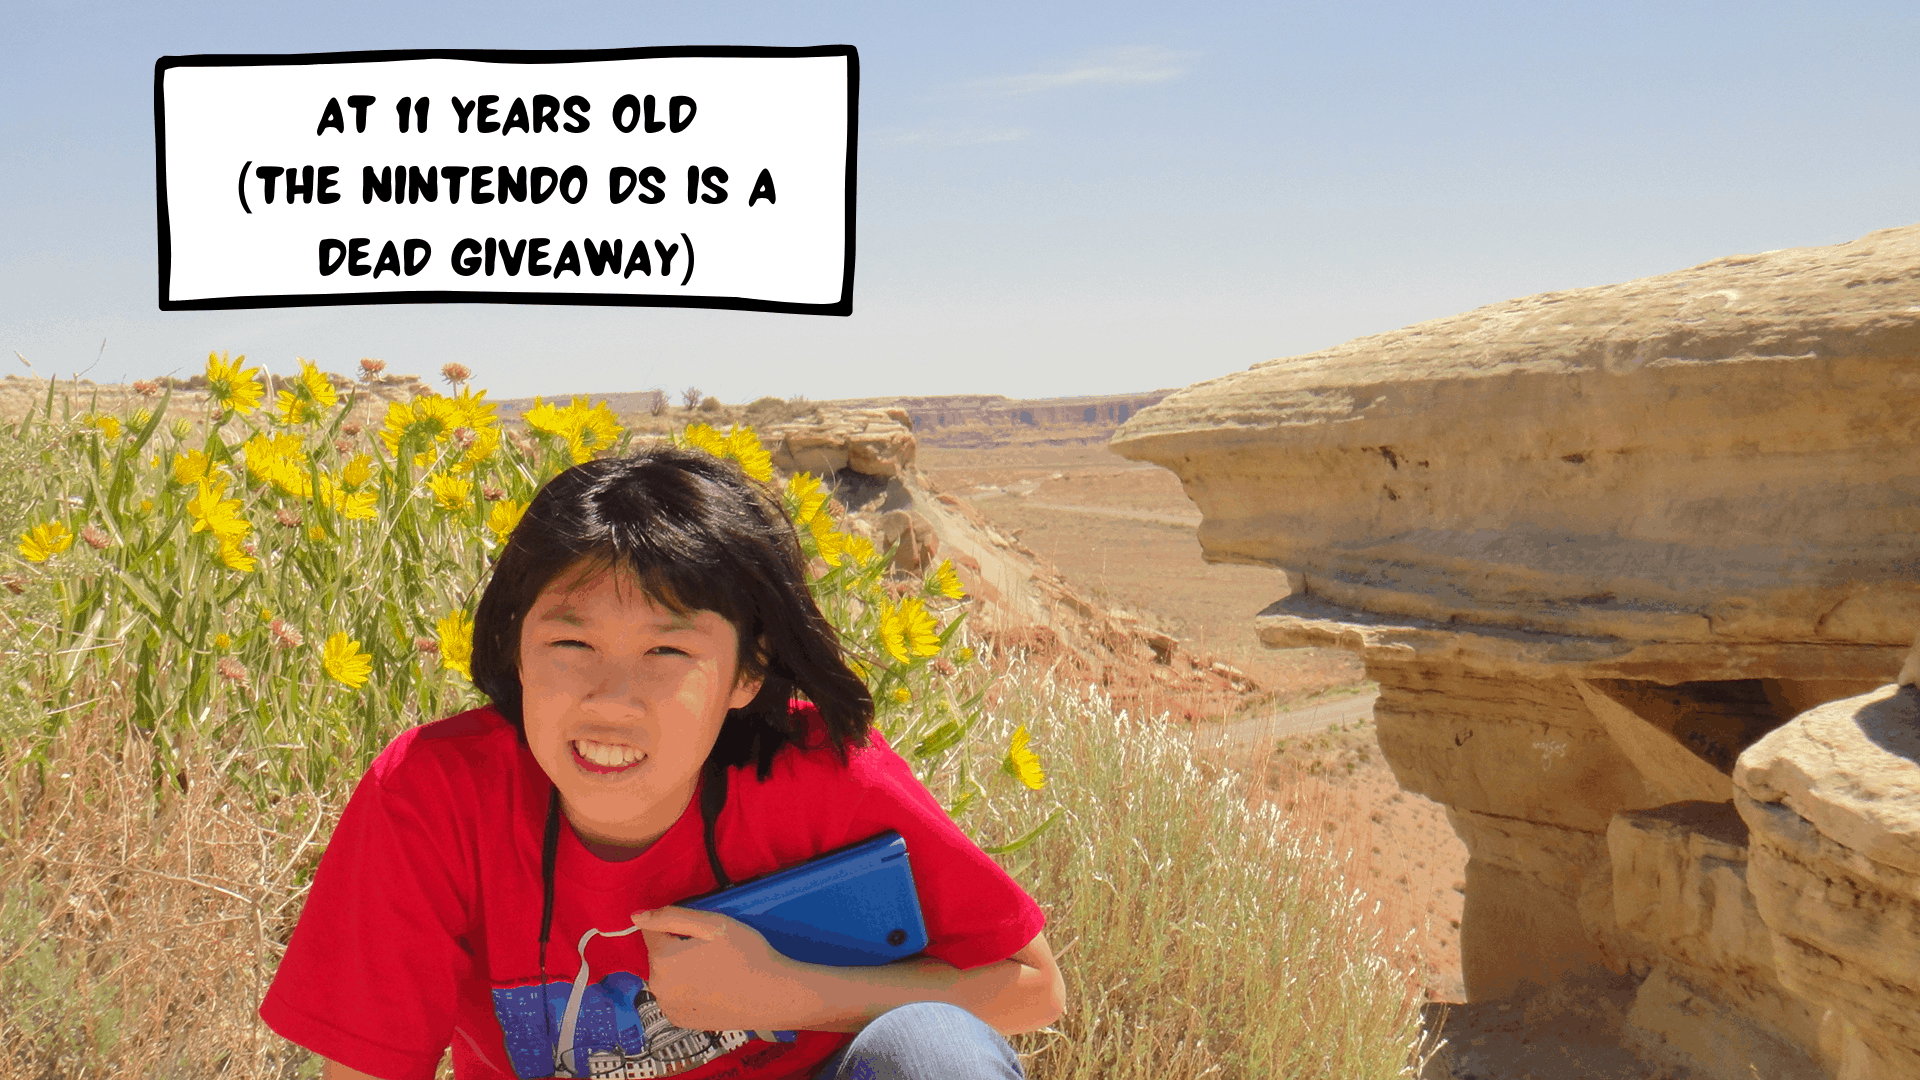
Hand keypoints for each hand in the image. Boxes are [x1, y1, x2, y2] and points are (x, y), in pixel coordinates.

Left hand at [631, 906, 820, 1031]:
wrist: (773, 996)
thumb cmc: (746, 954)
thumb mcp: (712, 924)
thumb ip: (671, 916)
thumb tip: (636, 916)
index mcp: (663, 960)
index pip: (652, 931)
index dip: (676, 926)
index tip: (700, 932)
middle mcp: (658, 988)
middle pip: (659, 955)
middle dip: (677, 947)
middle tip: (712, 949)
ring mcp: (669, 1008)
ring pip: (667, 976)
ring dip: (681, 969)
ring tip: (714, 969)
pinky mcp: (681, 1021)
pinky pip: (675, 996)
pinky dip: (686, 989)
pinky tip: (711, 988)